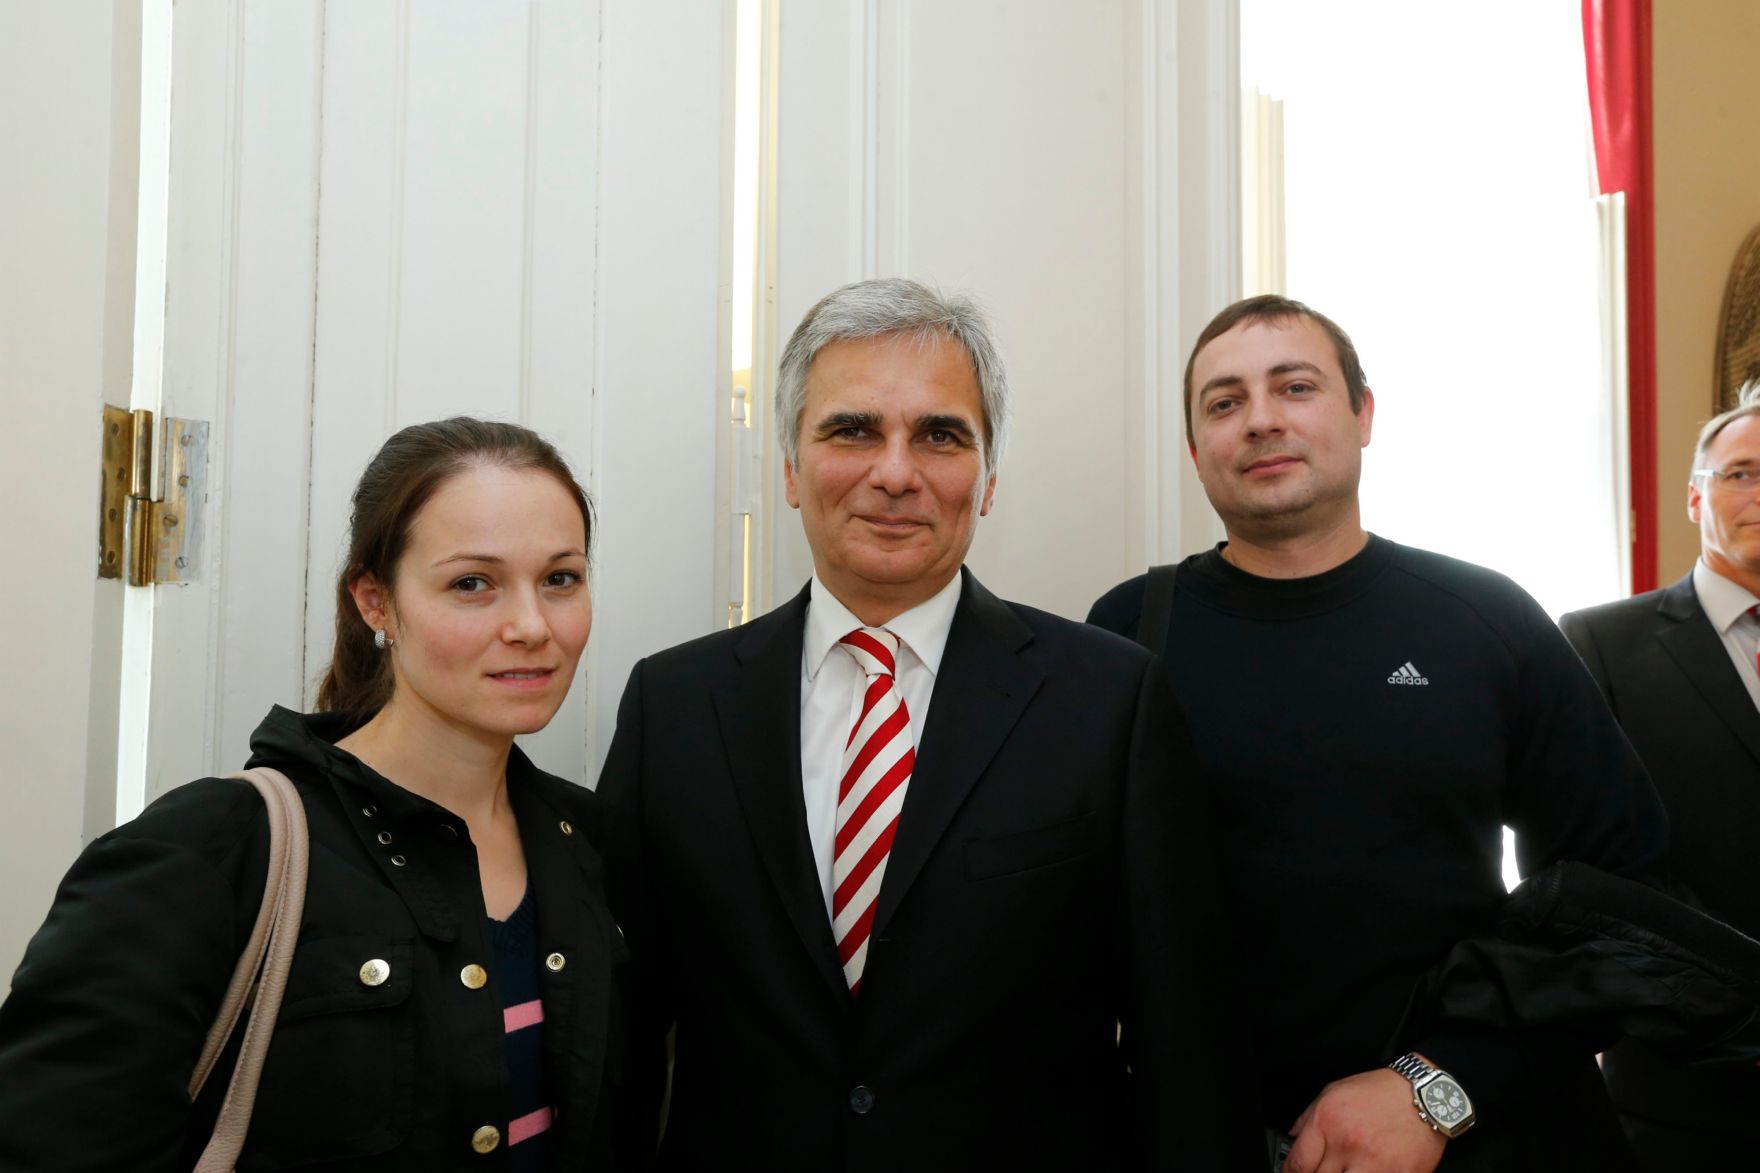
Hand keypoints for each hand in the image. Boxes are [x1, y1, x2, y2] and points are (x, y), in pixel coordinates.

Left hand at [1283, 1068, 1445, 1172]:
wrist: (1425, 1096)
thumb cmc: (1380, 1093)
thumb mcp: (1333, 1093)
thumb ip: (1308, 1120)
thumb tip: (1292, 1140)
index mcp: (1328, 1123)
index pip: (1298, 1164)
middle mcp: (1348, 1145)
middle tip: (1324, 1169)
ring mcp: (1374, 1165)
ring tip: (1345, 1171)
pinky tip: (1367, 1171)